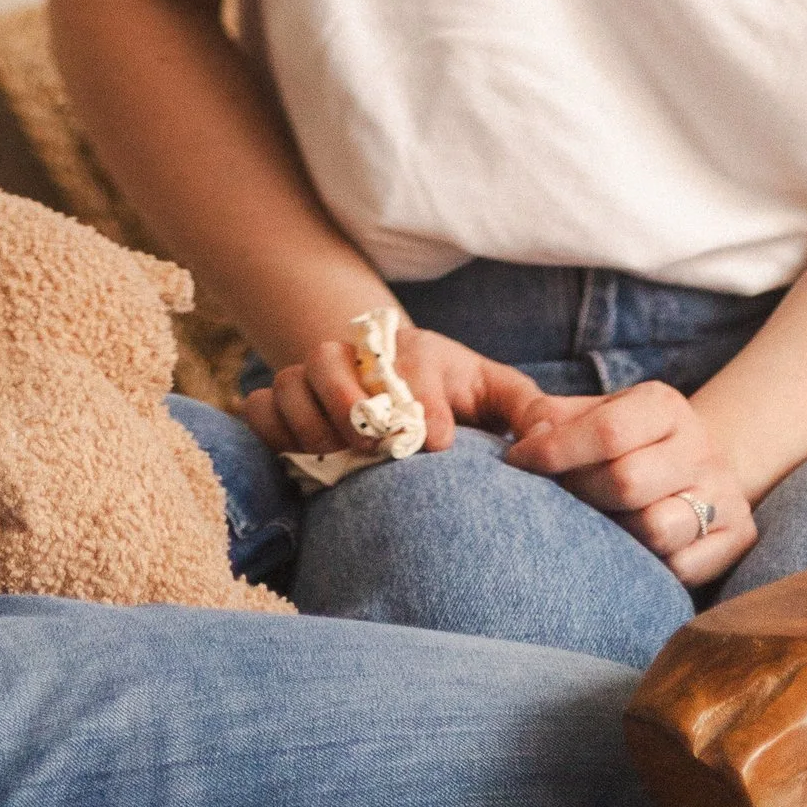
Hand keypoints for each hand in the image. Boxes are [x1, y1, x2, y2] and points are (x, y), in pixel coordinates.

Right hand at [243, 325, 553, 463]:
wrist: (395, 382)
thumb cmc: (453, 395)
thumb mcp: (496, 394)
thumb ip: (528, 410)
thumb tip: (547, 440)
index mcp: (411, 352)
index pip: (411, 366)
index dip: (422, 404)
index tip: (439, 445)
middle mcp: (354, 360)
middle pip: (328, 360)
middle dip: (352, 404)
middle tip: (378, 446)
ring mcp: (311, 380)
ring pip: (290, 383)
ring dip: (312, 420)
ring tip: (343, 454)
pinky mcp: (282, 406)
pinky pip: (259, 409)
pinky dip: (273, 428)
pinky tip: (301, 453)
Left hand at [501, 380, 757, 587]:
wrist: (700, 467)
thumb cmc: (630, 442)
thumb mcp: (597, 415)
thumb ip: (552, 417)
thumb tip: (525, 435)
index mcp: (664, 405)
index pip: (607, 430)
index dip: (554, 451)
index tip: (516, 463)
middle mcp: (700, 446)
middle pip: (627, 483)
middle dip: (580, 495)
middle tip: (556, 500)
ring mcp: (724, 494)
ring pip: (656, 530)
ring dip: (615, 534)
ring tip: (596, 525)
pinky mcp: (738, 539)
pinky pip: (680, 568)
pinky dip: (648, 565)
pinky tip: (631, 550)